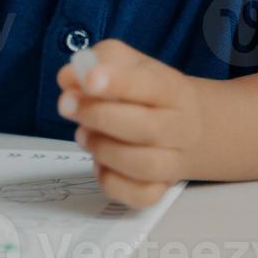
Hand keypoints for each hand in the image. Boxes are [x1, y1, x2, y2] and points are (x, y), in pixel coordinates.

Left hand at [55, 39, 202, 207]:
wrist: (190, 125)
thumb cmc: (146, 90)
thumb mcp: (125, 62)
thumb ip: (96, 62)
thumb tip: (68, 78)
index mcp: (172, 89)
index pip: (151, 85)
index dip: (118, 83)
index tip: (89, 80)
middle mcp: (179, 127)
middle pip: (147, 128)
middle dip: (99, 117)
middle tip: (67, 106)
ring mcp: (173, 161)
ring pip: (144, 165)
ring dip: (104, 150)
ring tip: (83, 134)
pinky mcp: (160, 188)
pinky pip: (140, 196)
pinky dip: (113, 183)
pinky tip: (99, 164)